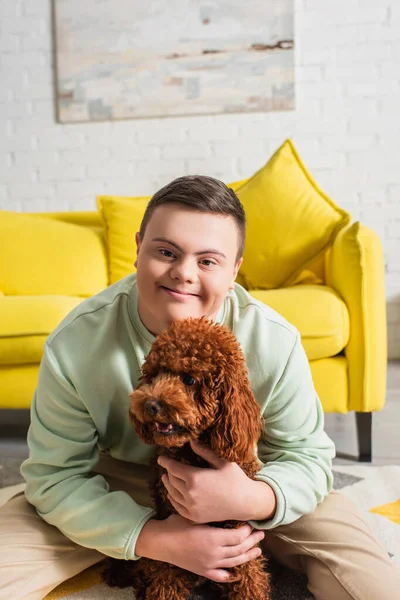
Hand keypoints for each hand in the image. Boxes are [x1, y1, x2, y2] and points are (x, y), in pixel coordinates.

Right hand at [136, 513, 264, 582]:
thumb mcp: (196, 515)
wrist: (161, 541)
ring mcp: (210, 564)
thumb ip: (212, 514)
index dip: (247, 530)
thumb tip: (227, 506)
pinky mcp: (203, 571)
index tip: (251, 523)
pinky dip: (230, 575)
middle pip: (240, 549)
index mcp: (213, 538)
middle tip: (261, 534)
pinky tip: (236, 573)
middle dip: (252, 541)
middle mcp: (214, 554)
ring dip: (248, 556)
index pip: (238, 536)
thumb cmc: (177, 523)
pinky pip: (220, 576)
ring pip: (234, 562)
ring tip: (257, 551)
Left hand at [157, 439, 275, 522]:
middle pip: (172, 480)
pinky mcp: (195, 517)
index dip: (165, 462)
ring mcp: (191, 507)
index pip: (173, 468)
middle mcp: (190, 493)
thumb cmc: (235, 479)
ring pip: (173, 494)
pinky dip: (173, 500)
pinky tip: (172, 495)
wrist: (245, 503)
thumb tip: (191, 440)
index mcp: (195, 477)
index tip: (160, 458)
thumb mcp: (221, 462)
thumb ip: (204, 451)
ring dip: (168, 485)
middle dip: (168, 472)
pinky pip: (178, 508)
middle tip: (166, 467)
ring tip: (166, 478)